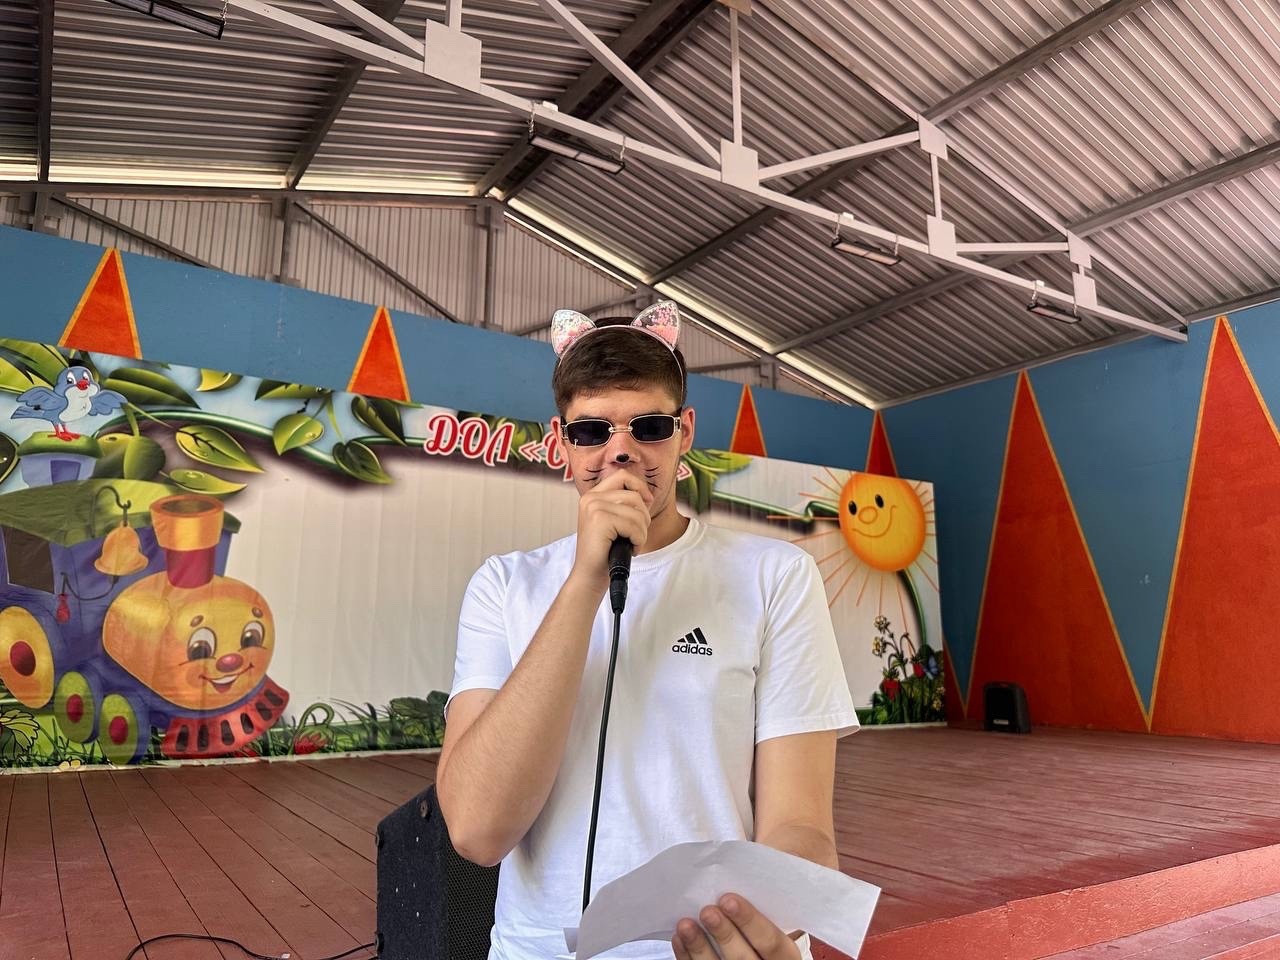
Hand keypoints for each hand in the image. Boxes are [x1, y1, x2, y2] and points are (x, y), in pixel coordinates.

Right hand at [571, 469, 653, 584]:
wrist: (590, 576)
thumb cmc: (605, 552)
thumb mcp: (614, 522)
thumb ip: (624, 505)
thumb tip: (646, 495)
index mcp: (593, 495)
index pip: (623, 476)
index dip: (640, 487)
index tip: (648, 502)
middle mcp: (591, 498)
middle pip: (634, 496)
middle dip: (643, 518)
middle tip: (635, 535)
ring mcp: (594, 507)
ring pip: (637, 512)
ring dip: (641, 532)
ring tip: (630, 544)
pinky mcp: (600, 520)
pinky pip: (634, 525)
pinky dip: (638, 540)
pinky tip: (629, 549)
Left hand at [672, 894, 800, 959]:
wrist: (756, 954)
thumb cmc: (763, 931)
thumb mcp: (774, 922)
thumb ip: (762, 907)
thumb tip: (735, 872)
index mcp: (786, 956)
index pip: (772, 942)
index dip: (751, 921)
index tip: (729, 900)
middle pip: (744, 959)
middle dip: (724, 934)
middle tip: (707, 911)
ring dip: (699, 947)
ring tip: (685, 924)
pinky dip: (688, 957)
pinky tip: (679, 938)